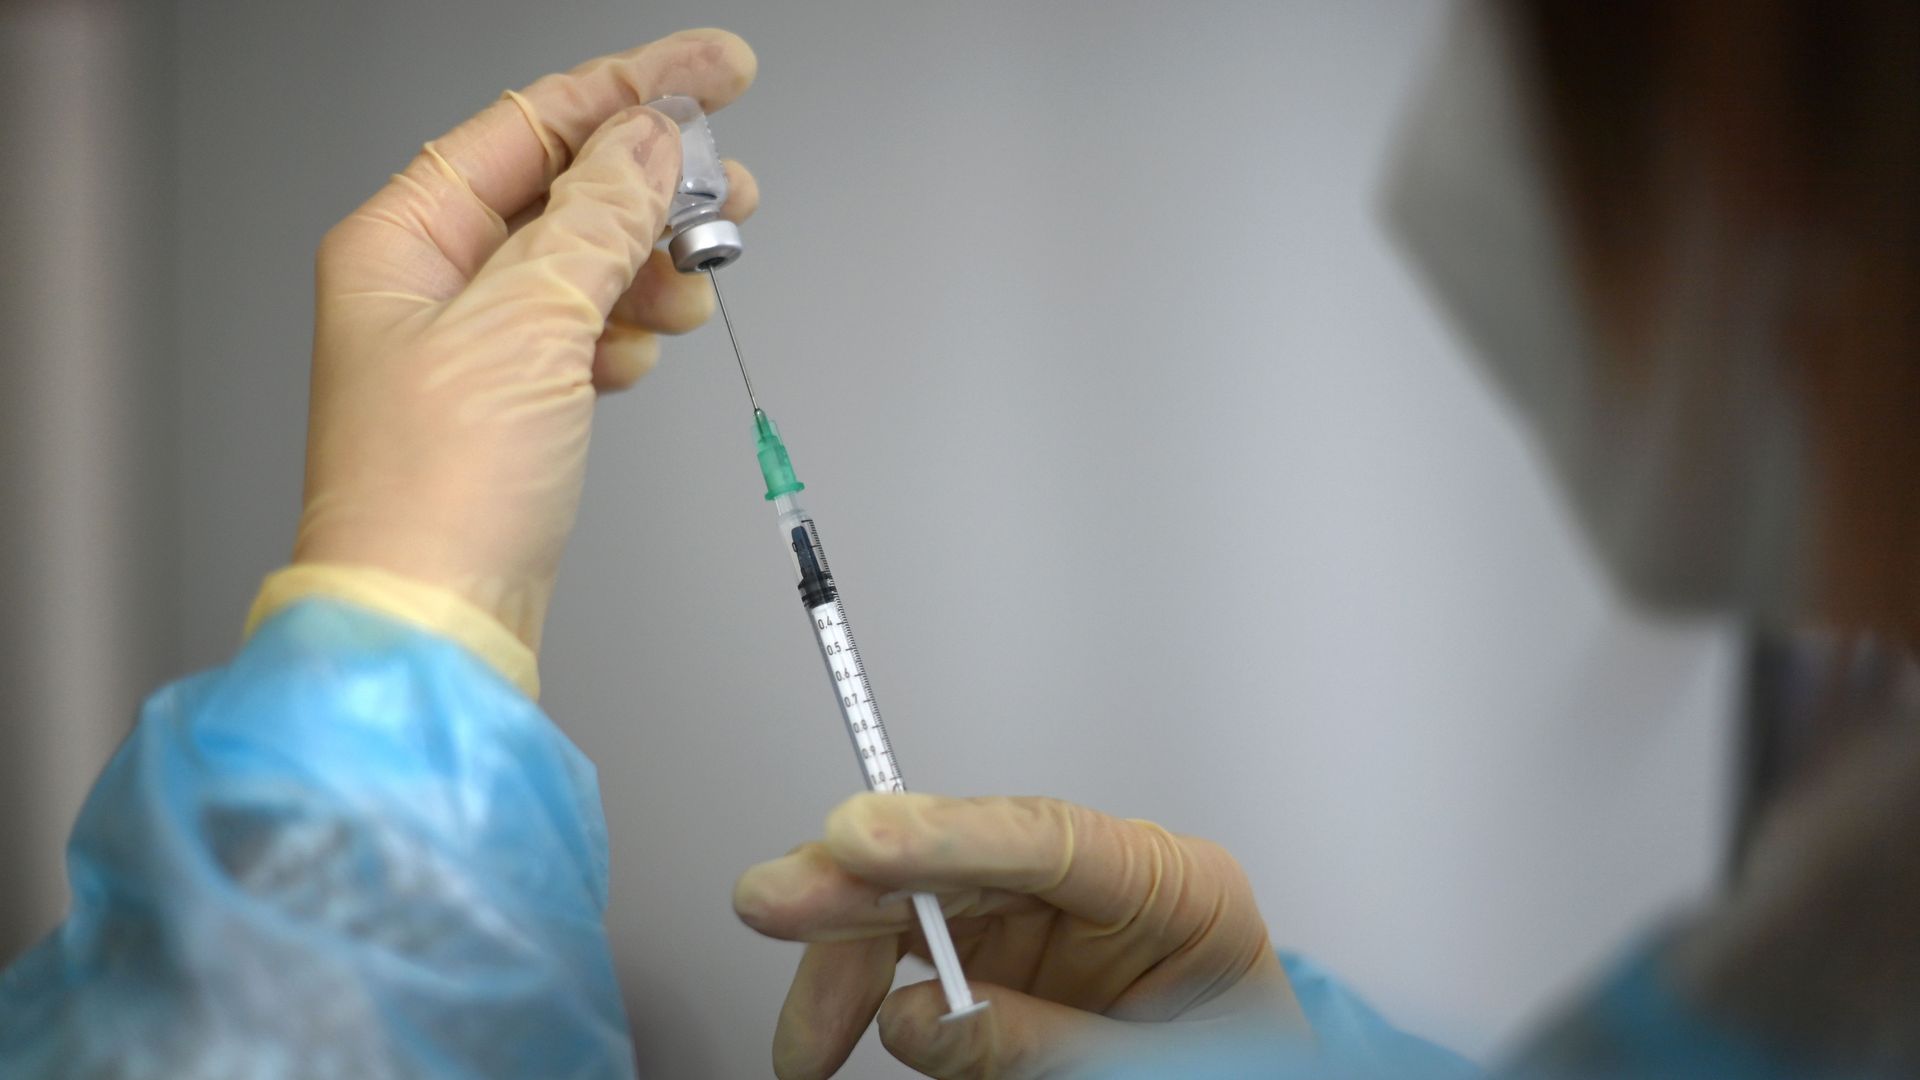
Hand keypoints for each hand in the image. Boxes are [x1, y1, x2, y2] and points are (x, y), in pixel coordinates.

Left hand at [295, 30, 758, 651]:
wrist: (436, 628)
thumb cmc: (436, 493)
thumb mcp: (526, 328)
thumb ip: (597, 220)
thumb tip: (649, 142)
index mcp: (403, 239)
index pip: (533, 125)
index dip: (633, 89)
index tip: (718, 71)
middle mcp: (432, 282)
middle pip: (567, 189)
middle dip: (655, 188)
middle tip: (731, 192)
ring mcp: (474, 343)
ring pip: (587, 263)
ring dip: (650, 266)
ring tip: (692, 288)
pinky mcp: (513, 400)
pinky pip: (587, 330)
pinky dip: (627, 331)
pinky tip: (640, 354)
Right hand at [734, 793, 1309, 1077]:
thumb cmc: (1227, 1067)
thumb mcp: (1153, 1065)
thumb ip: (1038, 1042)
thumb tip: (917, 1019)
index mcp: (1173, 887)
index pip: (1050, 838)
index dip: (947, 834)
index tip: (859, 835)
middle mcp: (1094, 887)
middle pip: (959, 863)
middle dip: (856, 885)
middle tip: (774, 903)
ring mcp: (1039, 922)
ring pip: (913, 906)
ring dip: (840, 958)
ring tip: (805, 1042)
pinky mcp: (996, 959)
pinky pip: (908, 958)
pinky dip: (856, 994)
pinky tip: (826, 1029)